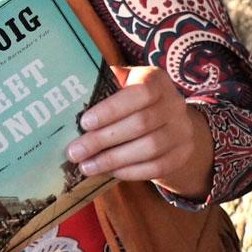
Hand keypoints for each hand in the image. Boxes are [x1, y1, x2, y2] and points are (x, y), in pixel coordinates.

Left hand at [66, 66, 213, 198]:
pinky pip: (157, 167)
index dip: (111, 109)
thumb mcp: (119, 84)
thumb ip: (101, 85)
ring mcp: (183, 130)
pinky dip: (130, 171)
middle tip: (75, 152)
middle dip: (103, 140)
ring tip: (86, 166)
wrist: (166, 120)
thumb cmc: (129, 99)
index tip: (84, 123)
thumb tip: (68, 93)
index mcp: (156, 79)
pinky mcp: (183, 153)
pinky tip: (108, 172)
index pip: (139, 92)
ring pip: (149, 148)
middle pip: (140, 124)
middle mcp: (175, 103)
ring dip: (113, 160)